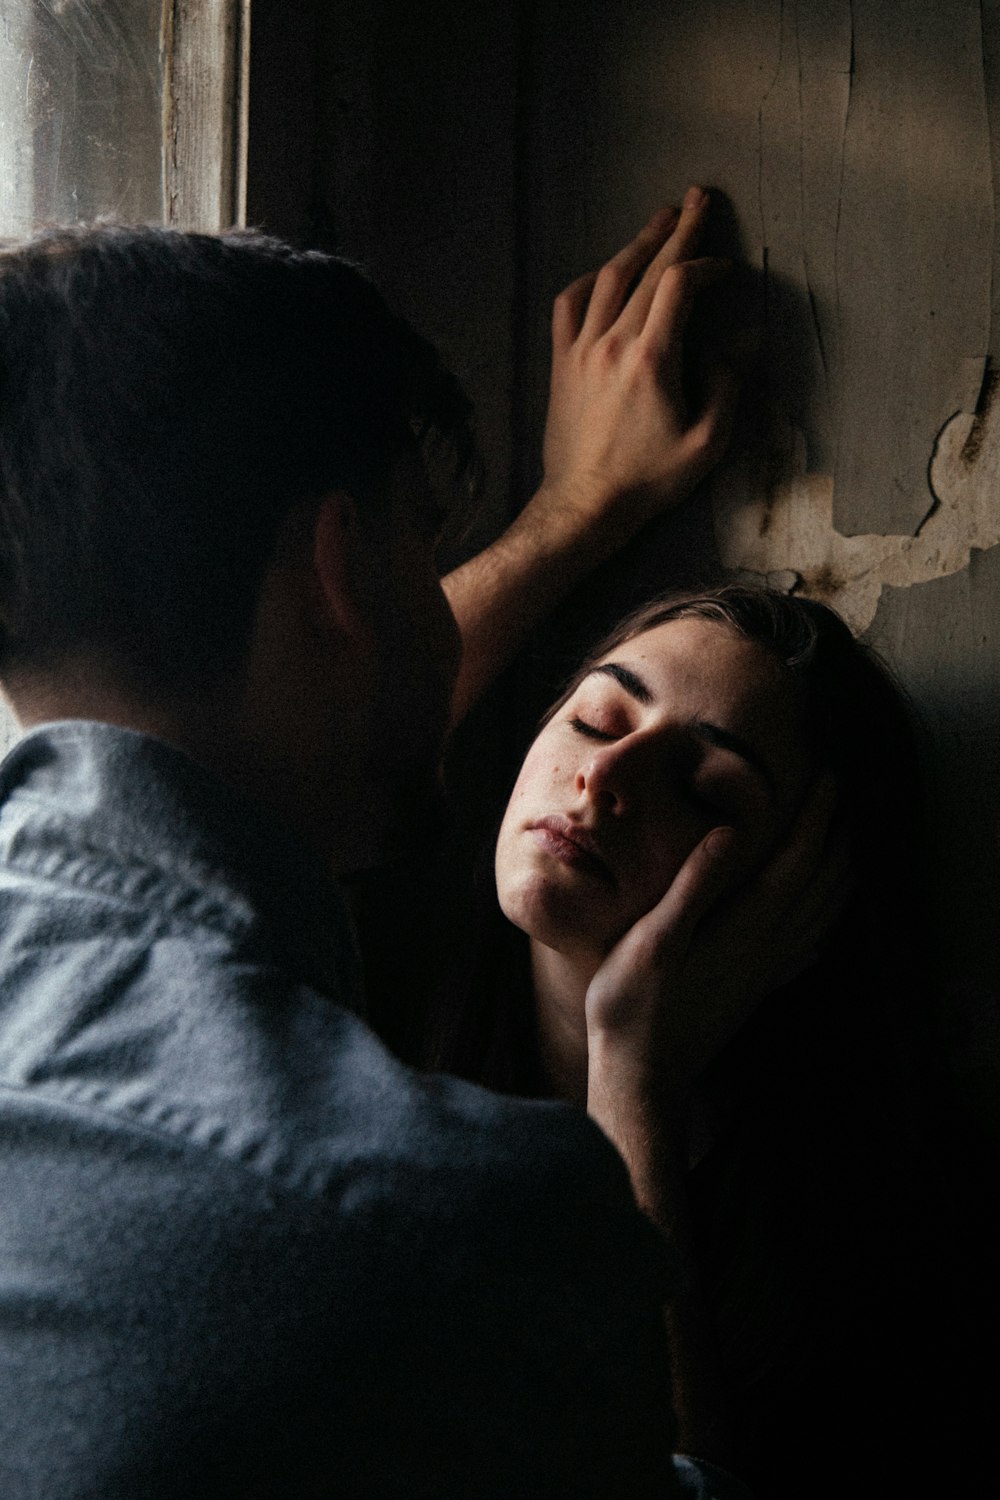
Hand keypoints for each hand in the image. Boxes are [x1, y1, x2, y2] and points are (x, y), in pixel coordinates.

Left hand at [538, 186, 736, 541]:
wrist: (584, 504)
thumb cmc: (647, 481)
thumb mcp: (706, 444)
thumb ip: (725, 390)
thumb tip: (726, 352)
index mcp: (652, 358)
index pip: (679, 285)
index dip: (705, 266)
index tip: (725, 269)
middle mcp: (613, 343)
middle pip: (646, 270)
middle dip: (677, 230)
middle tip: (697, 198)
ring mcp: (581, 350)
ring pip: (608, 278)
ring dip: (636, 244)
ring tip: (660, 220)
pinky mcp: (561, 363)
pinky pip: (569, 305)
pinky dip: (590, 280)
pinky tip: (606, 272)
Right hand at [585, 776, 847, 1135]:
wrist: (642, 1078)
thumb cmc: (634, 1007)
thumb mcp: (654, 939)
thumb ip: (694, 885)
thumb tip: (731, 832)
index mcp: (747, 927)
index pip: (798, 859)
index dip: (817, 816)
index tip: (830, 776)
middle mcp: (768, 947)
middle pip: (822, 883)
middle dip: (838, 836)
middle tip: (844, 797)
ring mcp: (766, 972)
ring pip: (821, 915)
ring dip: (839, 874)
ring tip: (844, 844)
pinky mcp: (755, 990)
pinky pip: (805, 948)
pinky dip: (823, 923)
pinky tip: (821, 927)